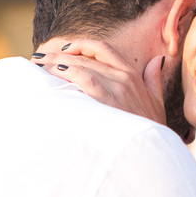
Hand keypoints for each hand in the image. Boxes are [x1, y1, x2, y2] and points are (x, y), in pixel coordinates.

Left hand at [34, 39, 166, 125]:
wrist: (153, 151)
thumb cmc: (152, 130)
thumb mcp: (157, 102)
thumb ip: (153, 80)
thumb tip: (155, 62)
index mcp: (133, 75)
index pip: (103, 49)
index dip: (81, 45)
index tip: (64, 50)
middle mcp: (124, 77)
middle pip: (86, 55)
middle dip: (59, 54)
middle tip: (39, 59)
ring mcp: (116, 88)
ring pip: (81, 65)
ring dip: (56, 63)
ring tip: (38, 67)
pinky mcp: (107, 101)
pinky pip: (84, 79)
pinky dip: (68, 74)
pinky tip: (53, 76)